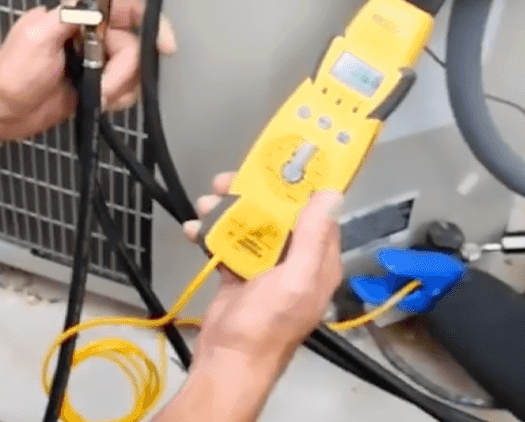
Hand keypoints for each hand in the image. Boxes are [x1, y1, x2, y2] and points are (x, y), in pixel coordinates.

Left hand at [0, 0, 177, 141]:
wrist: (0, 112)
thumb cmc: (9, 74)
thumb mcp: (37, 36)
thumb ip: (70, 15)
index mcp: (75, 16)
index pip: (122, 8)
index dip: (148, 22)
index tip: (164, 44)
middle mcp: (89, 36)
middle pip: (132, 45)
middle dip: (122, 70)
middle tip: (101, 85)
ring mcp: (94, 63)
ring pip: (132, 70)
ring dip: (117, 87)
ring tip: (93, 97)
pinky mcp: (96, 86)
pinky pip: (125, 90)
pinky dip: (117, 99)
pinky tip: (98, 104)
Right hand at [182, 173, 344, 376]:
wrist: (228, 360)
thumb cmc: (266, 324)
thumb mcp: (295, 279)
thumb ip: (313, 237)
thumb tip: (331, 194)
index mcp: (318, 263)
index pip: (317, 215)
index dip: (300, 188)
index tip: (280, 164)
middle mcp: (295, 262)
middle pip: (277, 216)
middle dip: (253, 195)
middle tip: (227, 180)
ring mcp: (264, 269)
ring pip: (249, 227)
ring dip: (226, 212)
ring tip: (205, 203)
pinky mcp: (238, 275)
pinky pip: (228, 245)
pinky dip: (211, 234)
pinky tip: (194, 230)